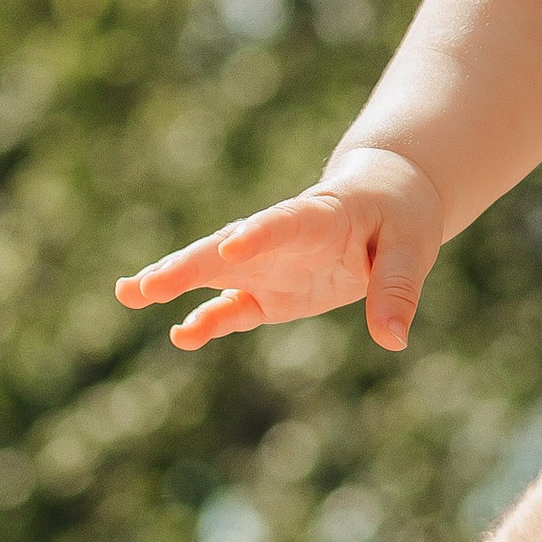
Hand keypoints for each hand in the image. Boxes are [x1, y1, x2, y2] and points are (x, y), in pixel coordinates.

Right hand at [116, 146, 444, 351]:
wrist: (385, 201)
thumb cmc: (398, 215)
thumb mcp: (412, 245)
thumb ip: (397, 288)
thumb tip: (394, 340)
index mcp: (319, 213)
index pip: (284, 221)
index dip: (259, 233)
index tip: (231, 247)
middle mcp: (279, 238)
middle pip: (228, 248)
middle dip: (188, 265)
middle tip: (146, 284)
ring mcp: (268, 265)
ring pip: (214, 274)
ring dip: (174, 284)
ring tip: (129, 293)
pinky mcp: (268, 292)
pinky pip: (232, 308)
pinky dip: (208, 321)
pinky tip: (180, 336)